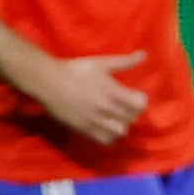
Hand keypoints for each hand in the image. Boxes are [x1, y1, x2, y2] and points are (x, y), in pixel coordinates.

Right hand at [26, 51, 148, 145]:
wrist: (49, 82)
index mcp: (112, 91)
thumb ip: (125, 61)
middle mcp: (106, 108)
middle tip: (124, 107)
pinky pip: (105, 140)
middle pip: (131, 118)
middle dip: (131, 113)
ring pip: (120, 131)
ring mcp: (95, 120)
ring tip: (115, 119)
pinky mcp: (84, 129)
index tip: (134, 97)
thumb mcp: (102, 63)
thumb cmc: (76, 70)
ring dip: (121, 125)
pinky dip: (110, 136)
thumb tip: (144, 54)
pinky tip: (105, 127)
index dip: (140, 101)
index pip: (140, 104)